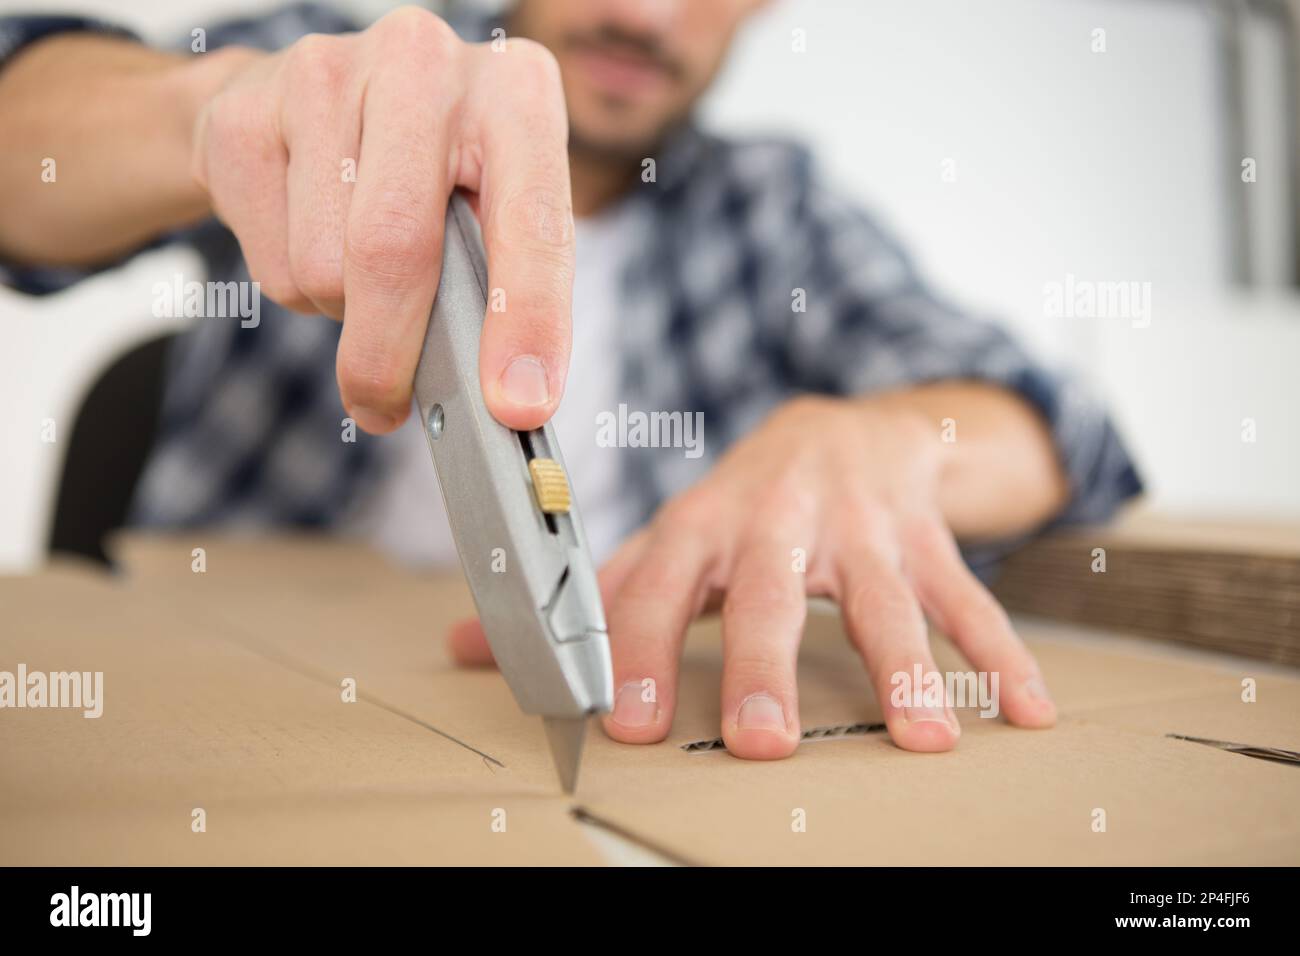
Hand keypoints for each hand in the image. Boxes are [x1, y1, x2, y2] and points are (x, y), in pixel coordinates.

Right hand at [191, 6, 573, 432]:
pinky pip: (270, 261)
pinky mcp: (244, 110)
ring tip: (357, 269)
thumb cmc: (426, 172)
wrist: (302, 99)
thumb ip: (507, 287)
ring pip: (323, 268)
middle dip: (390, 354)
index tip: (517, 405)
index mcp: (514, 91)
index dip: (526, 321)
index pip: (531, 221)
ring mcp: (325, 73)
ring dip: (341, 310)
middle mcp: (424, 61)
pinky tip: (306, 233)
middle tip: (386, 405)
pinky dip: (292, 284)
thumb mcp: (493, 209)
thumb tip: (510, 398)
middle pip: (395, 249)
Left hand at [449, 394, 1057, 758]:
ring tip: (923, 739)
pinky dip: (1000, 654)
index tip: (634, 723)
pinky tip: (1027, 713)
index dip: (641, 649)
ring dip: (908, 667)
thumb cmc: (742, 501)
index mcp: (702, 522)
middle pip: (766, 592)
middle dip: (764, 663)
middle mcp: (776, 518)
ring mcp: (858, 525)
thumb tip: (464, 645)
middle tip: (764, 742)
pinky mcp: (922, 534)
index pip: (657, 585)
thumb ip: (586, 595)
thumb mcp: (667, 537)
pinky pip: (967, 596)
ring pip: (882, 596)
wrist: (847, 425)